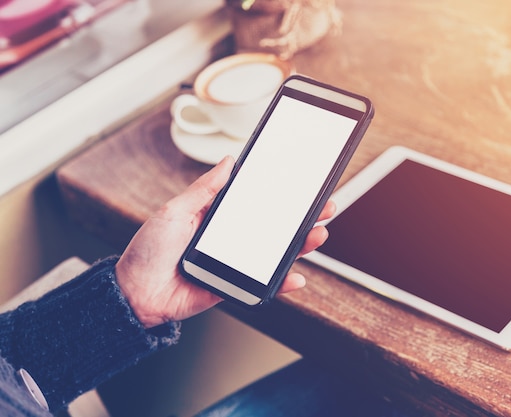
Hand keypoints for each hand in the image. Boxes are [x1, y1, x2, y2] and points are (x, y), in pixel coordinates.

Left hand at [116, 156, 334, 327]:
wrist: (134, 293)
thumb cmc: (148, 250)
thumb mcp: (175, 210)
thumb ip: (205, 189)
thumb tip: (229, 162)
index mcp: (217, 217)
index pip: (256, 203)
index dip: (280, 195)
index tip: (302, 186)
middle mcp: (230, 239)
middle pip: (273, 227)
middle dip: (301, 218)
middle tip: (324, 207)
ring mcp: (234, 263)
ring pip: (274, 254)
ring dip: (299, 246)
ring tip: (317, 236)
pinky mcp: (233, 286)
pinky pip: (262, 284)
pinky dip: (282, 283)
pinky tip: (296, 276)